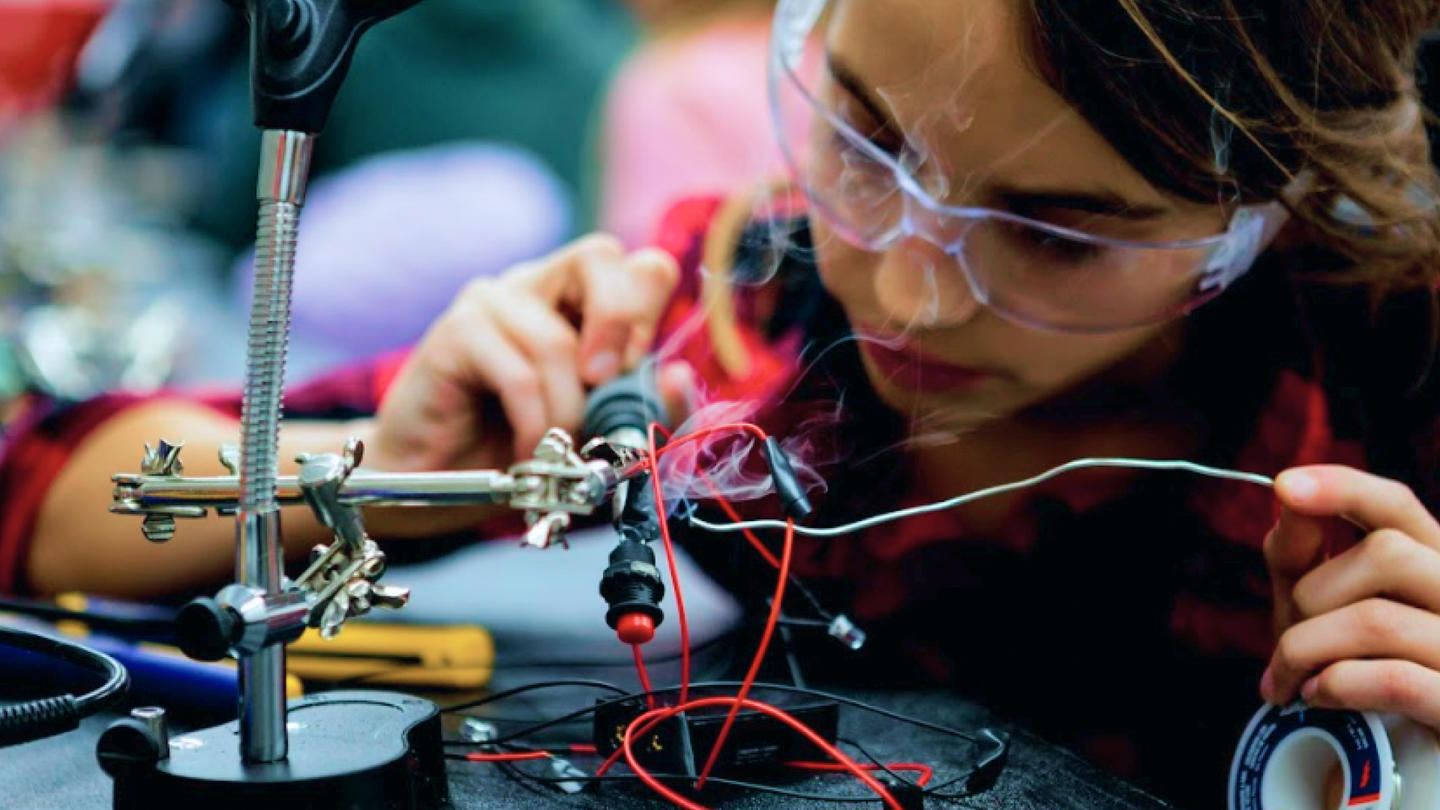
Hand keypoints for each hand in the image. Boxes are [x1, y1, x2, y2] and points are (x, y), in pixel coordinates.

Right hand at [365, 234, 682, 475]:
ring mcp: (494, 301)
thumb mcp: (600, 432)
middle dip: (618, 321)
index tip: (634, 373)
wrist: (440, 482)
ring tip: (554, 447)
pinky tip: (525, 449)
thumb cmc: (522, 446)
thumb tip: (677, 375)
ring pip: (557, 340)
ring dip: (566, 411)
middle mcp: (540, 284)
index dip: (650, 315)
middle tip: (603, 384)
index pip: (642, 267)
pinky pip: (518, 372)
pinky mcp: (456, 332)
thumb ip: (644, 408)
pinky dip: (532, 422)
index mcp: (583, 300)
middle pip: (601, 254)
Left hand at [1261, 465, 1439, 728]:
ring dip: (1306, 650)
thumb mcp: (1317, 606)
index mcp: (1431, 559)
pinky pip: (1392, 679)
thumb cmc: (1351, 663)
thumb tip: (1291, 498)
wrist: (1391, 754)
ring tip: (1288, 681)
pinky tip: (1317, 696)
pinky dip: (1337, 683)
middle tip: (1286, 644)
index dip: (1343, 488)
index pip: (1397, 504)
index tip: (1285, 486)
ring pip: (1378, 619)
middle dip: (1310, 595)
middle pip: (1386, 554)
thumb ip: (1300, 552)